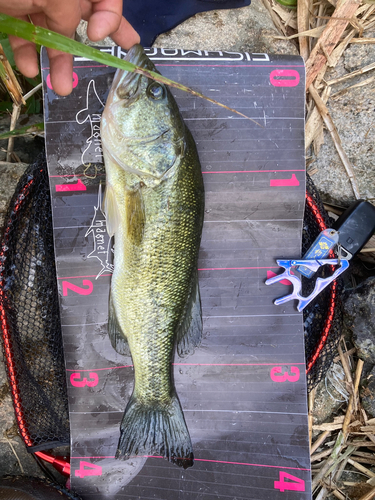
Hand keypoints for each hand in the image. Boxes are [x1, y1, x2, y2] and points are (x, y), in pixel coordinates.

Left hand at [1, 0, 139, 94]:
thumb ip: (73, 10)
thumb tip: (80, 29)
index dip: (110, 15)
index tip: (98, 35)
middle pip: (85, 10)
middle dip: (102, 36)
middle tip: (126, 52)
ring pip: (53, 30)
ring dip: (59, 61)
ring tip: (63, 88)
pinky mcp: (10, 10)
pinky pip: (25, 34)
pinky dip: (28, 53)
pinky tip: (30, 68)